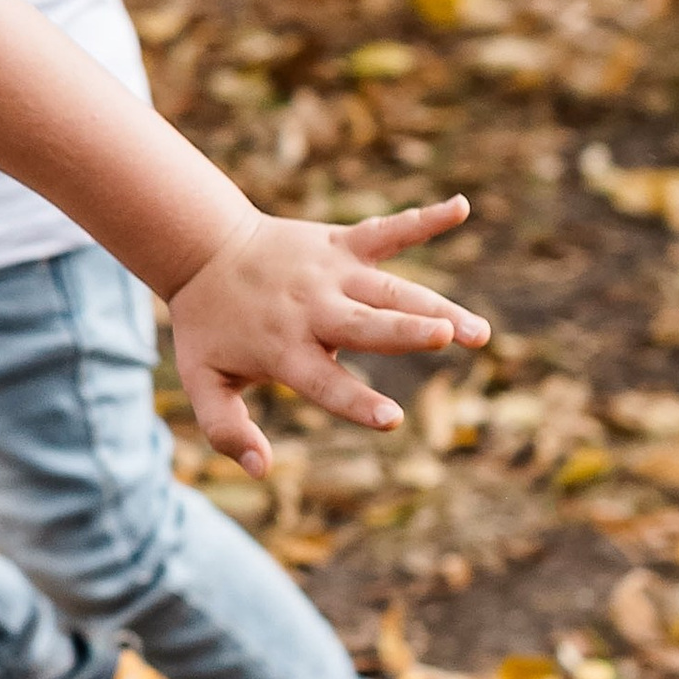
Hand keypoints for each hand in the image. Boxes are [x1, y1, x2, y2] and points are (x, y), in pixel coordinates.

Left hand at [168, 196, 487, 476]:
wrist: (202, 247)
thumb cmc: (208, 324)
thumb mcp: (202, 381)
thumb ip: (226, 428)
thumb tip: (262, 470)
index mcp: (284, 348)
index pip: (325, 383)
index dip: (357, 402)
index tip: (392, 419)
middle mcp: (313, 310)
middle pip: (368, 327)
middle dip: (407, 333)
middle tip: (447, 338)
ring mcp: (331, 273)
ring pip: (391, 291)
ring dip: (436, 307)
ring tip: (477, 330)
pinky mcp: (341, 244)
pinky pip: (386, 231)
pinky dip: (423, 220)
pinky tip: (460, 208)